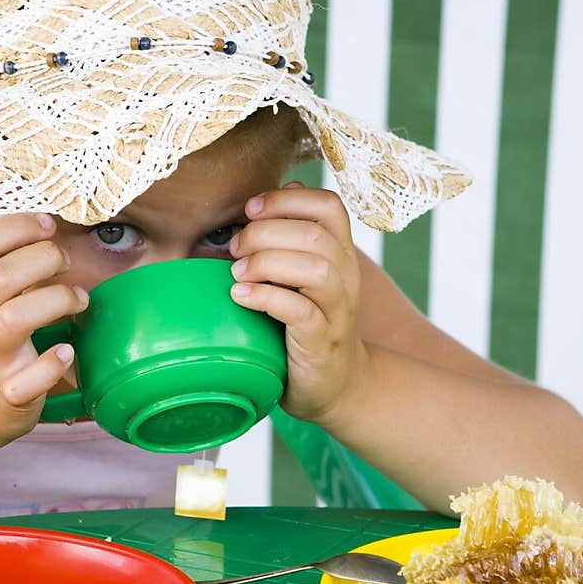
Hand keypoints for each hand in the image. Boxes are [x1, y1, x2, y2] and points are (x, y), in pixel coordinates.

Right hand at [0, 213, 87, 449]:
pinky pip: (30, 379)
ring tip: (79, 300)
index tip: (47, 222)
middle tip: (66, 261)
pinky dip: (53, 364)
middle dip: (43, 258)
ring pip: (15, 320)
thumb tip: (9, 198)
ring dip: (56, 301)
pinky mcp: (8, 394)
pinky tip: (66, 352)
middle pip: (1, 277)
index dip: (15, 226)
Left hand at [228, 184, 366, 425]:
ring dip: (266, 263)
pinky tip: (241, 297)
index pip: (328, 206)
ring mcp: (338, 310)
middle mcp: (346, 276)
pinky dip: (266, 297)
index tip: (250, 209)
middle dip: (265, 231)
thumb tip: (262, 203)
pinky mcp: (323, 340)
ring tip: (238, 274)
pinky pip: (301, 311)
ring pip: (315, 268)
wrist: (336, 384)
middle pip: (315, 233)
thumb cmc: (308, 324)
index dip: (287, 199)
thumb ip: (289, 241)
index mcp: (341, 253)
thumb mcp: (302, 277)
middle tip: (235, 248)